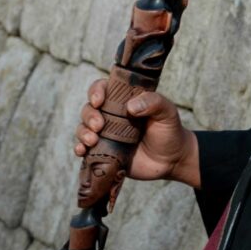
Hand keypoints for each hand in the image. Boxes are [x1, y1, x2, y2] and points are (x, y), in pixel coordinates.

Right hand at [79, 80, 199, 186]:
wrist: (172, 160)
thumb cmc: (169, 131)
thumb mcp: (167, 112)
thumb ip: (154, 102)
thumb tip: (131, 106)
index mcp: (123, 100)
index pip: (102, 88)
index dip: (96, 91)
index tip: (99, 100)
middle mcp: (110, 115)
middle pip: (89, 109)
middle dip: (89, 116)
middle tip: (100, 126)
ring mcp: (106, 134)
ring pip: (83, 128)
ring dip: (83, 132)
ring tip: (92, 140)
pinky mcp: (104, 152)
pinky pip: (84, 148)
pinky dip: (79, 148)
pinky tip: (81, 151)